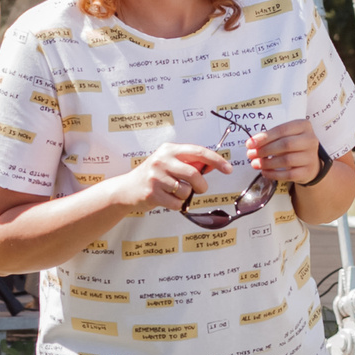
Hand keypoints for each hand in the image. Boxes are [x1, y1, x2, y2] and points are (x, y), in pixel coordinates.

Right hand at [110, 143, 231, 213]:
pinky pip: (177, 203)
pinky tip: (168, 200)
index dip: (216, 160)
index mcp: (169, 150)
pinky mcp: (152, 193)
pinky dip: (177, 205)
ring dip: (186, 196)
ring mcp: (156, 177)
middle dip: (201, 185)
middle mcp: (162, 160)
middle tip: (199, 189)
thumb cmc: (152, 176)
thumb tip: (212, 166)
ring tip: (175, 193)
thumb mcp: (169, 163)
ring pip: (186, 191)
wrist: (127, 188)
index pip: (198, 151)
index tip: (228, 168)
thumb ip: (189, 163)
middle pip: (194, 174)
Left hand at [244, 117, 320, 187]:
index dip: (264, 137)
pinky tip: (265, 172)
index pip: (282, 130)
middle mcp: (310, 140)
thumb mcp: (285, 136)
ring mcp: (311, 157)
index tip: (250, 144)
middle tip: (251, 155)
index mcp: (303, 126)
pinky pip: (288, 175)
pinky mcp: (307, 172)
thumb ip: (270, 138)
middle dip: (265, 150)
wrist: (310, 163)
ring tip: (256, 164)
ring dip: (267, 163)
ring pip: (286, 160)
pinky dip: (273, 174)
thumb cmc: (294, 146)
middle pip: (285, 144)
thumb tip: (252, 144)